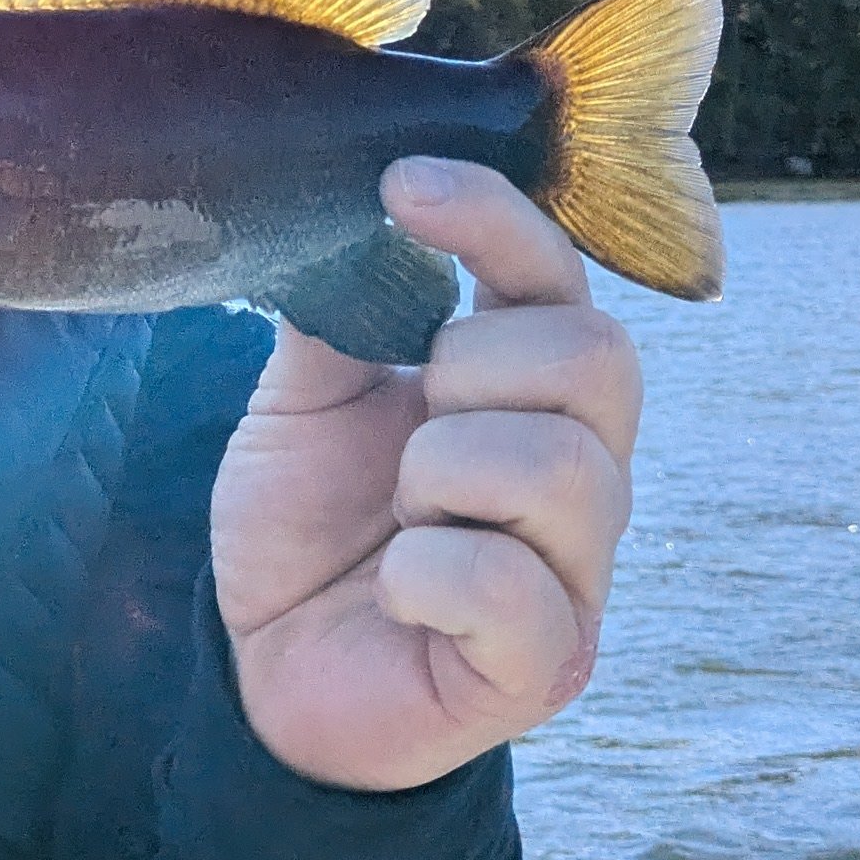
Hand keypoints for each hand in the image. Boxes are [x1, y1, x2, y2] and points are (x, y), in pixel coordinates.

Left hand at [211, 162, 643, 791]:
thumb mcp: (301, 405)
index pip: (559, 281)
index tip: (404, 186)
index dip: (497, 220)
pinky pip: (515, 588)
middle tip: (410, 417)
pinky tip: (396, 588)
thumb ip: (339, 316)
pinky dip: (430, 573)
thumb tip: (348, 215)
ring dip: (443, 475)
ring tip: (400, 514)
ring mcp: (573, 573)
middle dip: (474, 368)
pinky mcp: (542, 665)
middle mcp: (581, 474)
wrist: (261, 673)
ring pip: (562, 469)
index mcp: (529, 395)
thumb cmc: (305, 532)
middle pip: (598, 357)